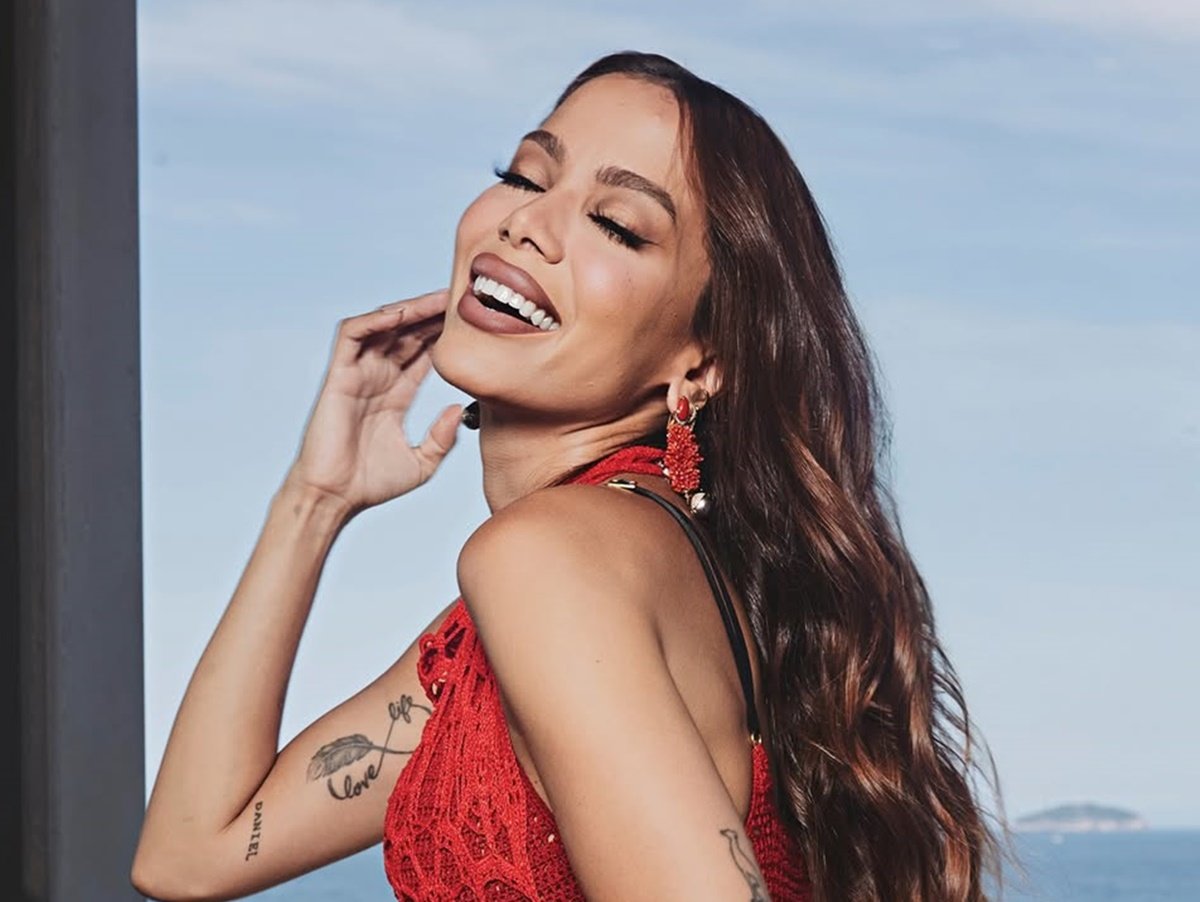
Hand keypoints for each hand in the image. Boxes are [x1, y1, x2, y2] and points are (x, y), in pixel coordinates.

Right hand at [285, 289, 461, 517]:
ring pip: (383, 327)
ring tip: (439, 299)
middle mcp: (377, 378)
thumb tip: (459, 409)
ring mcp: (357, 374)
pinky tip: (400, 313)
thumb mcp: (421, 462)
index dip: (444, 335)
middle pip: (407, 333)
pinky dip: (374, 320)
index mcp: (396, 394)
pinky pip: (351, 335)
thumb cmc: (370, 484)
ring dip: (410, 309)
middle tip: (463, 297)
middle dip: (433, 314)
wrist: (335, 498)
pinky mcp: (338, 376)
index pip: (423, 353)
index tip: (472, 322)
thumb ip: (442, 438)